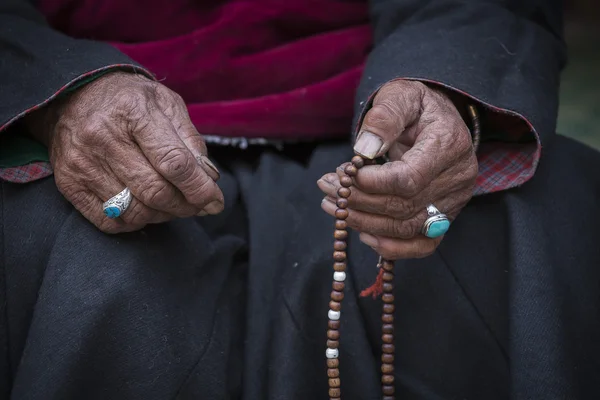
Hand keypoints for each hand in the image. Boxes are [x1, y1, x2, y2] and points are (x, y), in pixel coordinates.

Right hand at [27, 71, 223, 233]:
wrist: (74, 94)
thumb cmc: (131, 100)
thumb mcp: (167, 104)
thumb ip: (191, 141)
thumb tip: (209, 180)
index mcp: (133, 111)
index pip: (174, 162)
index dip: (199, 188)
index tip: (215, 201)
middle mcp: (103, 137)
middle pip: (156, 191)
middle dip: (185, 206)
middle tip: (197, 205)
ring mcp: (82, 163)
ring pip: (135, 210)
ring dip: (163, 215)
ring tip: (173, 205)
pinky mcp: (69, 183)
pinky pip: (110, 221)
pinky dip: (135, 222)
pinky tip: (145, 209)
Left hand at [318, 80, 477, 258]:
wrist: (435, 120)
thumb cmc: (415, 106)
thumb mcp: (400, 95)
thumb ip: (384, 116)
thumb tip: (364, 149)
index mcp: (450, 145)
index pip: (408, 179)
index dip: (372, 183)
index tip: (345, 173)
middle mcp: (458, 179)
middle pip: (404, 206)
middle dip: (359, 201)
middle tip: (328, 188)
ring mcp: (453, 203)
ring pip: (407, 228)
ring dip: (364, 222)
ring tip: (334, 205)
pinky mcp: (444, 219)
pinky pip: (421, 246)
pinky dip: (390, 247)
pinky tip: (362, 233)